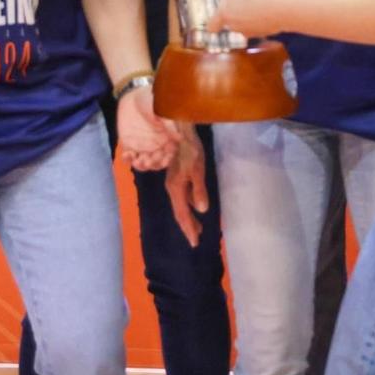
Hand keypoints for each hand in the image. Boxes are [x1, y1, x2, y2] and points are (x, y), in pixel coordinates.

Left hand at [115, 85, 181, 170]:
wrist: (133, 94)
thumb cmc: (152, 100)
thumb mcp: (162, 110)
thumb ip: (170, 124)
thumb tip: (180, 138)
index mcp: (168, 138)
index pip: (169, 154)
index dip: (166, 159)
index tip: (163, 158)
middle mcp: (157, 145)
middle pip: (157, 162)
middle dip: (153, 164)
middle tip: (147, 160)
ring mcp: (143, 146)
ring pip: (144, 163)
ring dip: (141, 166)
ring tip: (137, 161)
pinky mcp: (129, 145)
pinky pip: (129, 158)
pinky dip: (128, 160)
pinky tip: (127, 155)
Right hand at [164, 126, 209, 247]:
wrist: (179, 131)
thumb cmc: (190, 149)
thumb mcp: (197, 169)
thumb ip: (199, 190)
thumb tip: (202, 210)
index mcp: (176, 188)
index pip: (183, 214)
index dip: (188, 229)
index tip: (194, 242)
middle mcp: (172, 188)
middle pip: (179, 212)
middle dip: (187, 226)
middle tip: (196, 240)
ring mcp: (173, 182)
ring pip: (180, 204)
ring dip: (188, 217)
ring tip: (197, 228)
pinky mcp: (176, 176)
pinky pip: (182, 196)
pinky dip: (189, 205)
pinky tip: (195, 205)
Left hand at [206, 0, 282, 35]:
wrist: (283, 11)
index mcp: (225, 13)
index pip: (212, 23)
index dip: (217, 14)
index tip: (228, 0)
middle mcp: (233, 26)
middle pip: (229, 17)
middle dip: (235, 6)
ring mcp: (246, 32)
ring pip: (241, 22)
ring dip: (246, 12)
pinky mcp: (259, 34)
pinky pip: (254, 26)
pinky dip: (257, 19)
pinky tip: (267, 8)